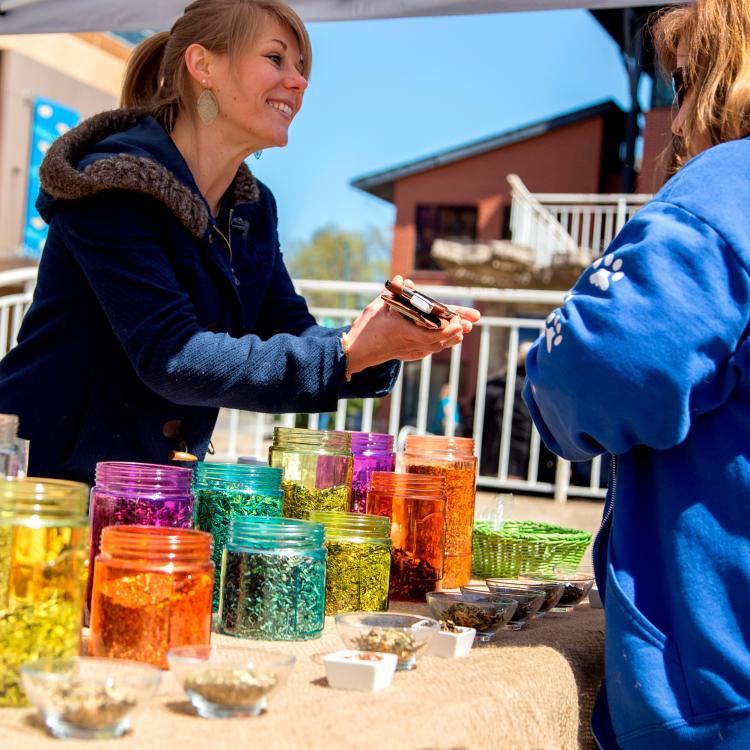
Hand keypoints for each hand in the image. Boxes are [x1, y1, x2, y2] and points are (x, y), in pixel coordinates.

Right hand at [345, 275, 480, 374]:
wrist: (355, 352)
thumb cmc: (365, 329)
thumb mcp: (376, 306)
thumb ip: (392, 292)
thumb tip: (403, 280)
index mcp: (403, 331)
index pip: (431, 333)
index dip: (447, 329)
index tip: (459, 324)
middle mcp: (409, 344)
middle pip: (440, 339)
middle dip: (456, 329)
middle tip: (470, 322)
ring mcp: (410, 351)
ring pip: (437, 346)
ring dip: (450, 337)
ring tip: (464, 328)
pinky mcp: (408, 355)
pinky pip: (429, 349)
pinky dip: (440, 343)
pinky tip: (448, 337)